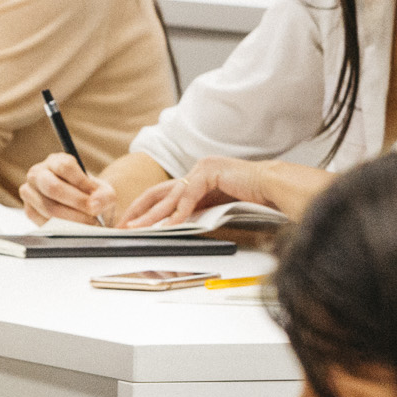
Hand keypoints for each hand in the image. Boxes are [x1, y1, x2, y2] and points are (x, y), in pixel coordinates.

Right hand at [21, 151, 115, 225]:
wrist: (83, 208)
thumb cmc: (91, 196)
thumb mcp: (103, 192)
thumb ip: (104, 196)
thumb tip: (94, 206)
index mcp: (55, 161)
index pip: (65, 167)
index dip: (82, 182)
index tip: (96, 194)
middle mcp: (38, 173)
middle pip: (53, 187)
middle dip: (77, 202)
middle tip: (94, 213)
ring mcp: (30, 192)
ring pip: (49, 208)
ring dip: (73, 219)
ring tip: (89, 223)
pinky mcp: (29, 211)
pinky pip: (44, 222)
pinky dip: (63, 228)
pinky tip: (76, 228)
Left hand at [119, 155, 273, 228]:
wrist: (273, 187)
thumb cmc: (251, 199)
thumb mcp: (215, 208)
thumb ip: (196, 213)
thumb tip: (174, 228)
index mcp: (196, 178)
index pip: (162, 194)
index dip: (144, 210)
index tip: (131, 224)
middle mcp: (196, 170)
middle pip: (158, 192)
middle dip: (139, 211)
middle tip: (123, 226)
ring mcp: (202, 168)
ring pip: (170, 196)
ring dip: (152, 215)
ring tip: (138, 228)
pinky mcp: (210, 172)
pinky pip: (189, 197)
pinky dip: (178, 213)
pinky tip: (168, 225)